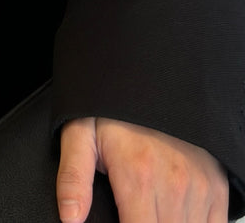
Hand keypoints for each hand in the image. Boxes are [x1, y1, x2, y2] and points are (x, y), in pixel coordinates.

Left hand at [57, 116, 228, 222]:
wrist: (152, 79)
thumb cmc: (114, 110)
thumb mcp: (80, 134)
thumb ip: (73, 178)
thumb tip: (70, 217)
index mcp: (138, 176)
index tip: (121, 220)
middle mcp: (174, 184)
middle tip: (131, 211)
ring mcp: (200, 186)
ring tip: (149, 210)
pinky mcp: (217, 186)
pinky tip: (174, 214)